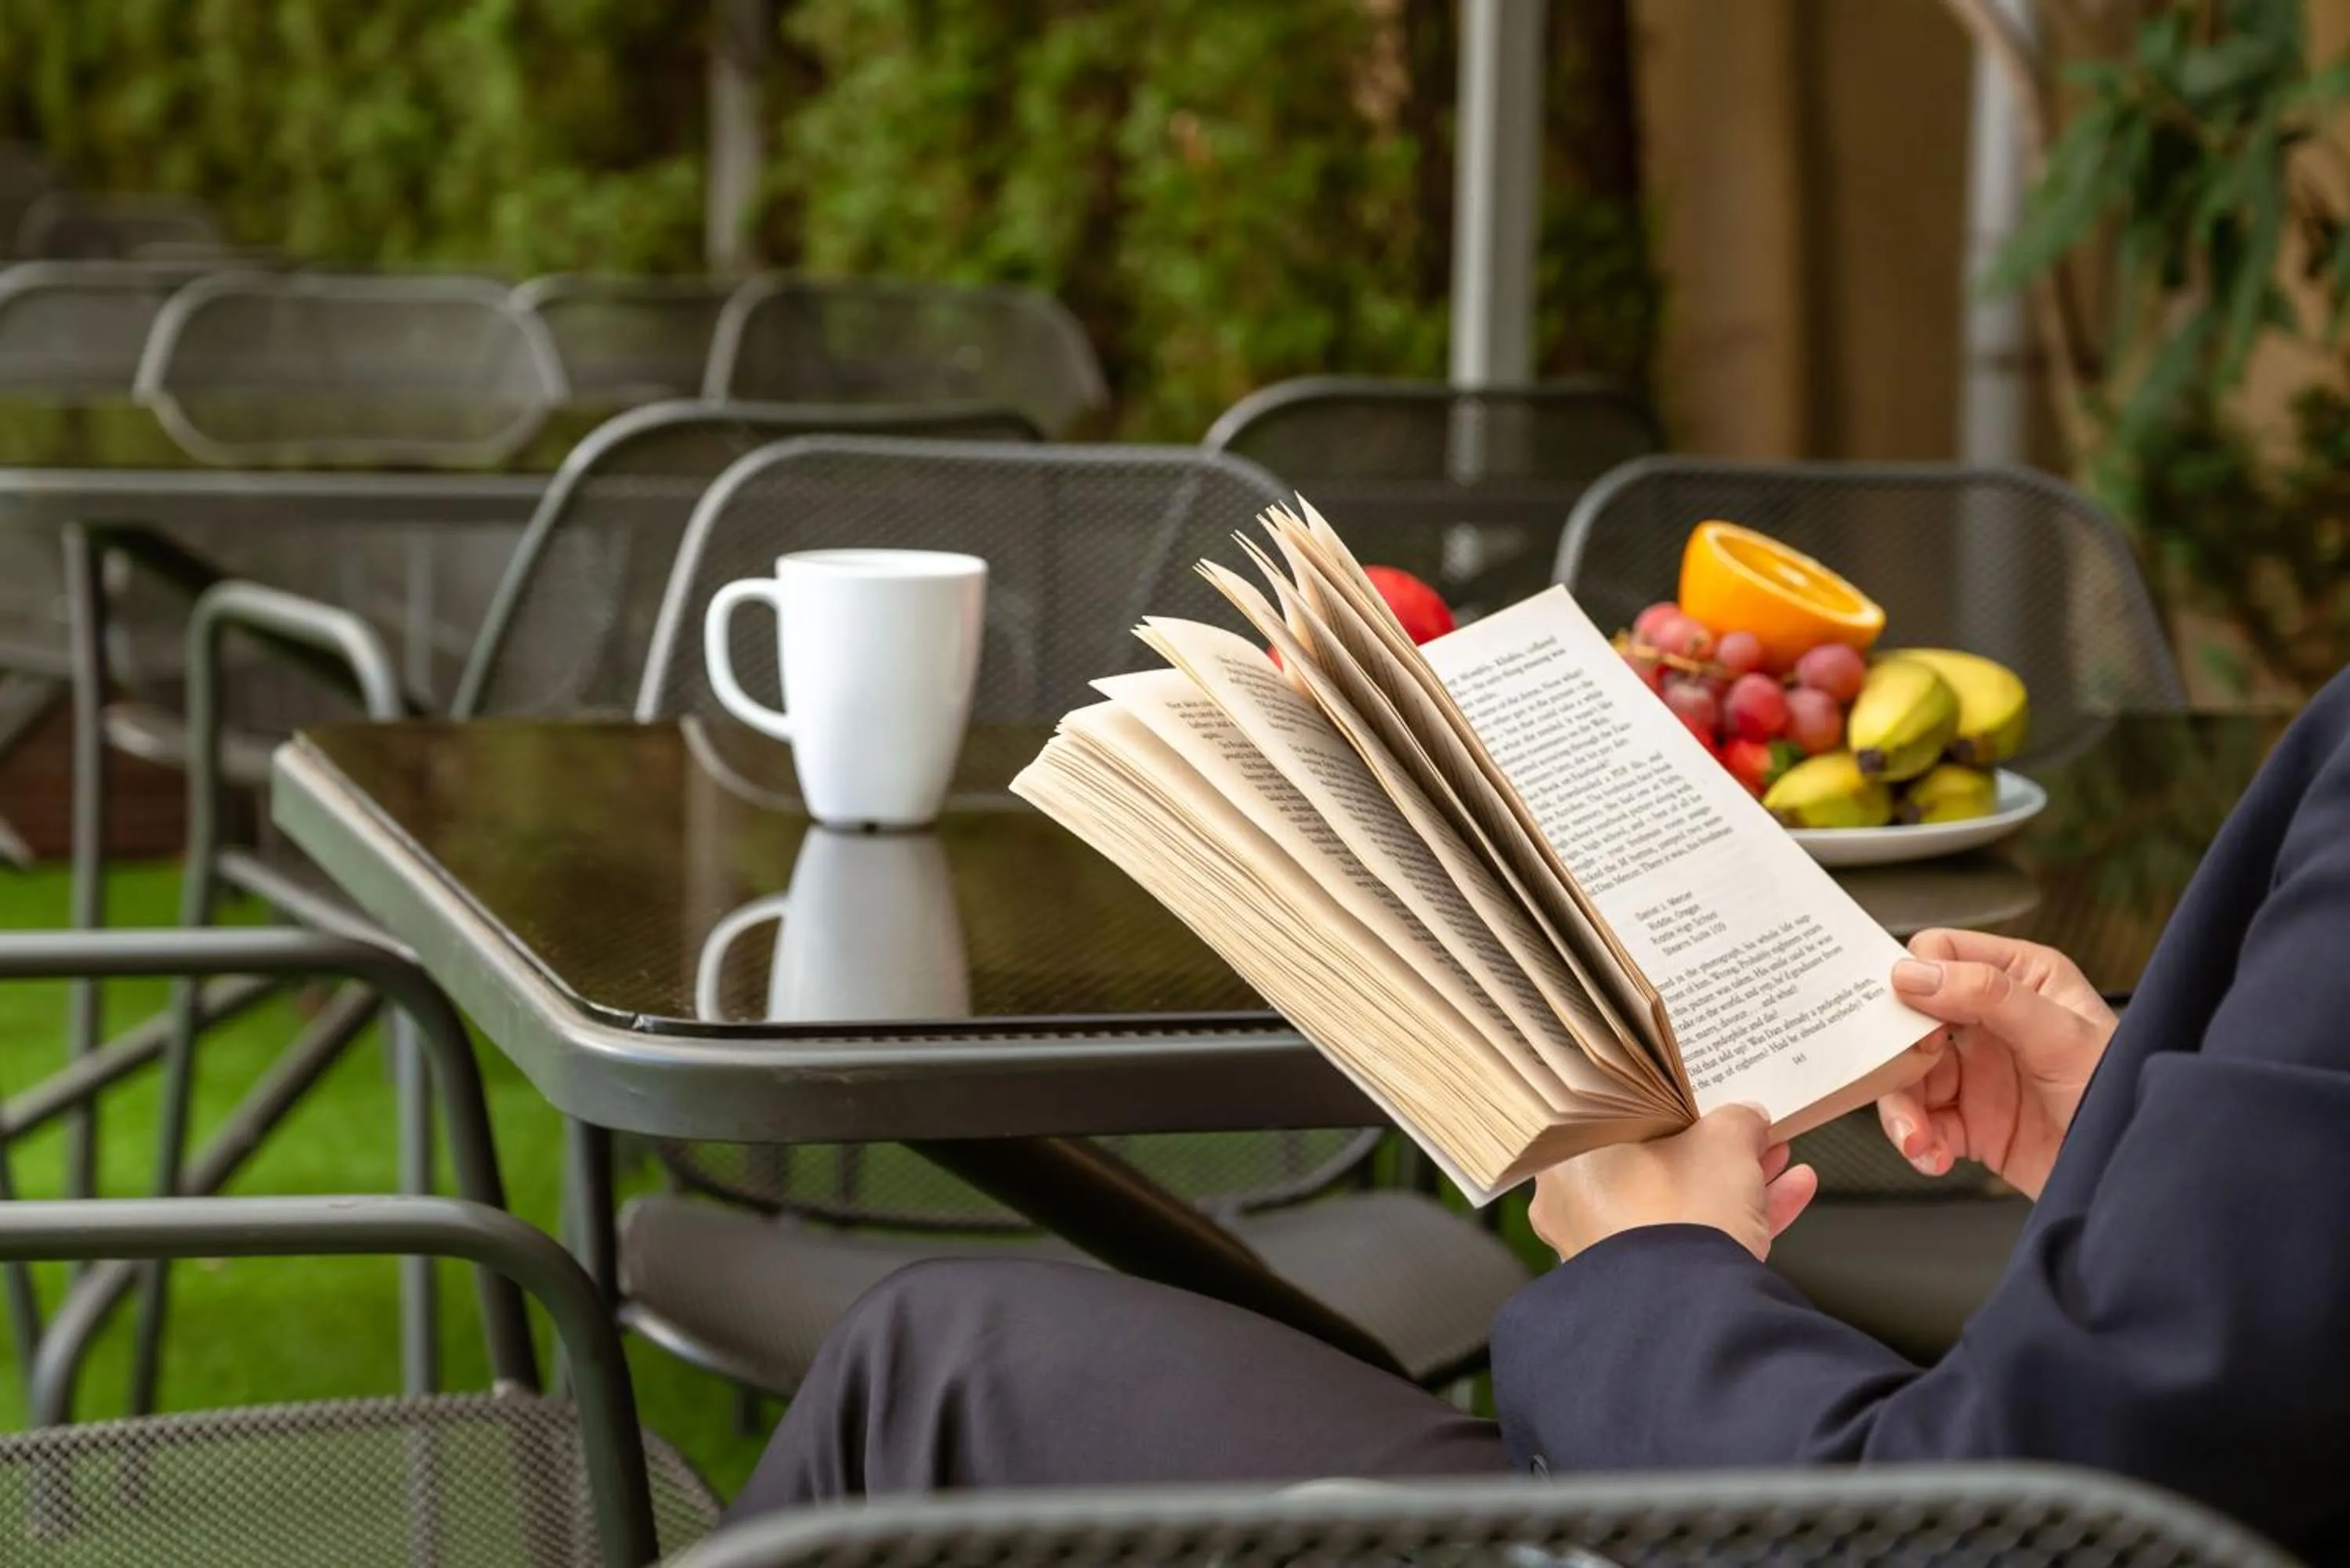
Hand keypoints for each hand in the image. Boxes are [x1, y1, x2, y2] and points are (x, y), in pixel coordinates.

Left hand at [1529, 1105, 1818, 1263]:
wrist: (1689, 1309)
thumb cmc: (1681, 1215)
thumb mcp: (1721, 1141)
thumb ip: (1735, 1120)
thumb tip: (1747, 1117)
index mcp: (1571, 1157)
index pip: (1626, 1119)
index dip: (1678, 1108)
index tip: (1712, 1103)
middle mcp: (1575, 1206)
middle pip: (1659, 1163)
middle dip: (1716, 1149)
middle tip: (1752, 1133)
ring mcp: (1608, 1250)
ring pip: (1681, 1203)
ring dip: (1738, 1181)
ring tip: (1780, 1159)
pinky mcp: (1644, 1286)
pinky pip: (1694, 1241)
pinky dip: (1738, 1219)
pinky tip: (1790, 1194)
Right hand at [1879, 928, 2117, 1199]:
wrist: (2137, 1177)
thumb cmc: (2124, 1094)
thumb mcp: (2061, 1036)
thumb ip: (1989, 996)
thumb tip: (1914, 973)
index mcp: (2021, 979)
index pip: (1942, 955)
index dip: (1915, 981)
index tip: (1909, 1016)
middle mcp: (1992, 1021)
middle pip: (1910, 1018)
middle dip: (1895, 1052)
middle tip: (1897, 1076)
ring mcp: (1978, 1074)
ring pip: (1907, 1075)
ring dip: (1902, 1109)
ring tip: (1917, 1137)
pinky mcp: (1970, 1123)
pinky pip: (1921, 1123)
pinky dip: (1917, 1142)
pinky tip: (1933, 1154)